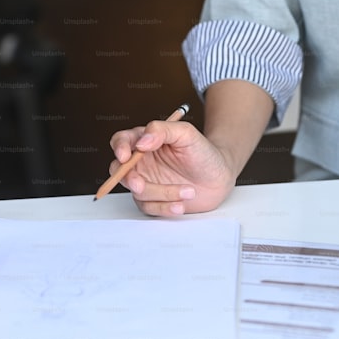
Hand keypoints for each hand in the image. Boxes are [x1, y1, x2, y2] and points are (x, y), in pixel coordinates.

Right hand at [109, 121, 235, 215]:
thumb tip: (141, 141)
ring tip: (188, 191)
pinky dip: (165, 207)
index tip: (125, 156)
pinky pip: (149, 207)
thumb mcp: (187, 134)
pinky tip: (181, 203)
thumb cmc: (204, 153)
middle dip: (129, 179)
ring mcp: (147, 182)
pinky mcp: (154, 200)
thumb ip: (162, 130)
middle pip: (120, 171)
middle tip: (140, 184)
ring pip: (138, 192)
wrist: (220, 177)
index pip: (122, 141)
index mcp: (145, 141)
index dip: (119, 148)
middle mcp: (142, 162)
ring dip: (162, 194)